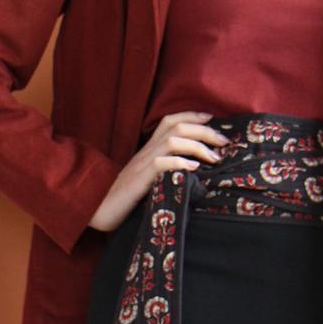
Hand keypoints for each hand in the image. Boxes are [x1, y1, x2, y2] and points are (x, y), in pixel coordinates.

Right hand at [87, 111, 229, 231]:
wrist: (98, 208)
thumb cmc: (126, 196)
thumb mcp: (148, 177)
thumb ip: (165, 167)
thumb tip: (194, 167)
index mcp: (148, 148)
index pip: (170, 121)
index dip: (192, 115)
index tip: (212, 119)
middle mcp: (146, 151)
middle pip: (177, 126)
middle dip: (204, 130)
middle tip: (224, 142)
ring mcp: (142, 164)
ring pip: (172, 140)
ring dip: (198, 145)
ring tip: (214, 157)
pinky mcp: (139, 180)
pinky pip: (161, 164)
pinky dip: (180, 163)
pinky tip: (194, 170)